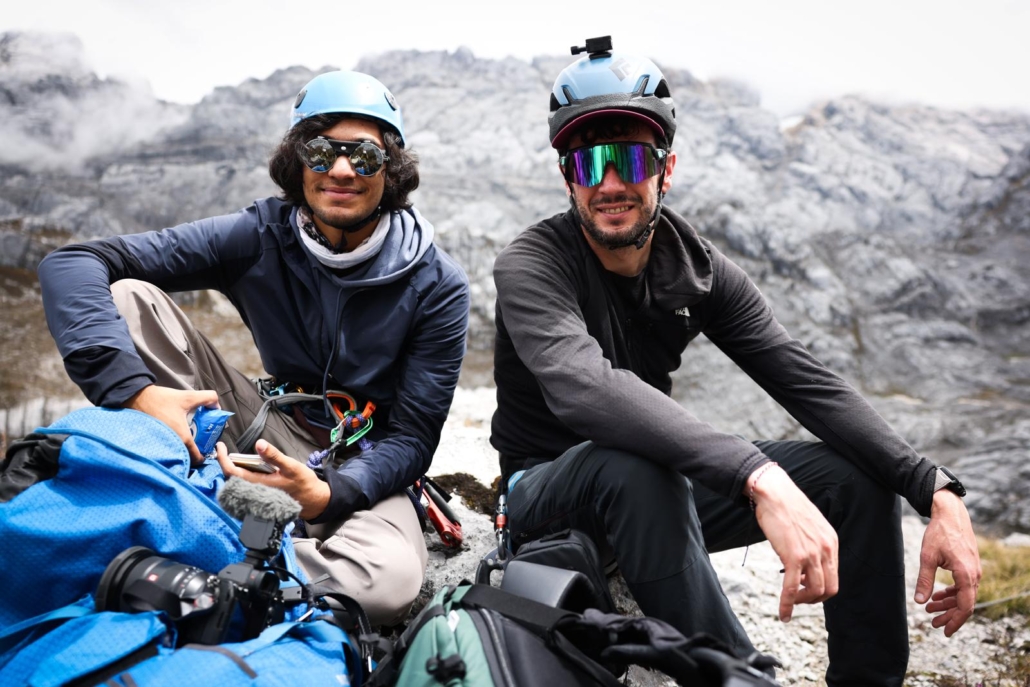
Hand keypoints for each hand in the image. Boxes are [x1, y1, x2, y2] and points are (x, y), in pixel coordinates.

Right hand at [123, 384, 218, 464]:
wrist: (136, 398)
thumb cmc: (162, 400)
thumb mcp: (188, 397)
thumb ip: (207, 398)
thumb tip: (217, 406)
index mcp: (182, 438)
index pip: (196, 457)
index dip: (204, 456)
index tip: (207, 450)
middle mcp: (171, 446)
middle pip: (186, 458)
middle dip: (193, 454)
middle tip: (198, 445)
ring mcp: (160, 446)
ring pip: (175, 455)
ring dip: (182, 451)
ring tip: (186, 441)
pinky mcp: (153, 443)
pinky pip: (166, 450)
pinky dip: (171, 448)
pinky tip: (173, 437)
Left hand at [215, 440, 329, 520]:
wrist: (313, 500)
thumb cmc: (303, 483)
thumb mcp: (291, 466)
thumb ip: (274, 455)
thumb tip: (259, 443)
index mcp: (259, 483)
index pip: (232, 471)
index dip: (222, 459)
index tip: (220, 446)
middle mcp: (254, 491)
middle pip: (231, 477)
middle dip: (225, 462)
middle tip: (224, 449)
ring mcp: (257, 494)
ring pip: (238, 481)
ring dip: (233, 468)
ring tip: (232, 456)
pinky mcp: (260, 495)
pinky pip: (244, 484)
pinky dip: (241, 474)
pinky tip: (246, 467)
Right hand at [749, 464, 838, 621]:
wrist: (773, 492)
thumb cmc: (785, 506)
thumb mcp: (808, 524)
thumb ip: (811, 542)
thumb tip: (803, 559)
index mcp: (830, 542)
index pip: (833, 575)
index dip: (820, 587)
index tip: (804, 586)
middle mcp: (825, 549)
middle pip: (829, 588)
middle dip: (814, 598)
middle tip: (800, 598)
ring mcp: (811, 554)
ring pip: (814, 591)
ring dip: (802, 601)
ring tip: (790, 600)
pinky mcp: (793, 556)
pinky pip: (792, 588)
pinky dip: (787, 604)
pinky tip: (783, 614)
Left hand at [914, 490, 980, 636]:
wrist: (951, 514)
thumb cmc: (939, 533)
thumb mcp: (927, 557)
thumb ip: (924, 580)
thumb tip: (919, 601)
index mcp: (966, 574)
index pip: (966, 606)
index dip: (955, 620)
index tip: (945, 631)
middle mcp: (974, 574)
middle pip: (965, 603)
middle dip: (949, 615)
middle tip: (933, 623)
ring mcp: (973, 570)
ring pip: (964, 594)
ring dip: (948, 604)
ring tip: (930, 609)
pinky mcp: (970, 565)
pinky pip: (963, 585)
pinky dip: (952, 593)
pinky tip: (938, 596)